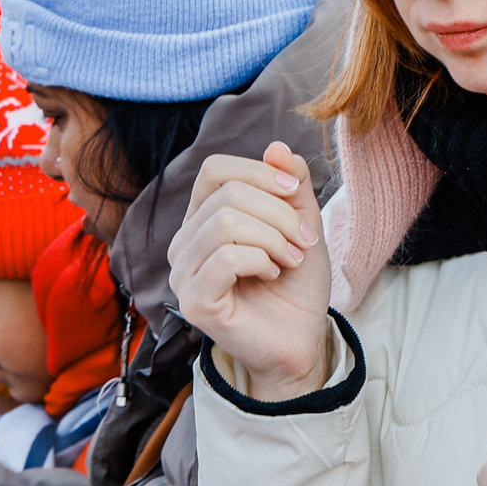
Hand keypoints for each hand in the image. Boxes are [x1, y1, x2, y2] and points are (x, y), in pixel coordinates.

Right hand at [169, 141, 333, 400]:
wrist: (302, 338)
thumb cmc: (295, 283)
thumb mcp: (302, 222)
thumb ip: (292, 184)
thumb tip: (276, 147)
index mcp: (202, 218)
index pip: (216, 169)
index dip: (260, 173)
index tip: (296, 194)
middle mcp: (184, 242)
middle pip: (228, 195)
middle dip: (279, 215)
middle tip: (303, 242)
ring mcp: (183, 274)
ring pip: (226, 224)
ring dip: (274, 239)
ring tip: (290, 260)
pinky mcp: (193, 302)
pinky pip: (226, 258)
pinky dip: (261, 260)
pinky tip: (271, 275)